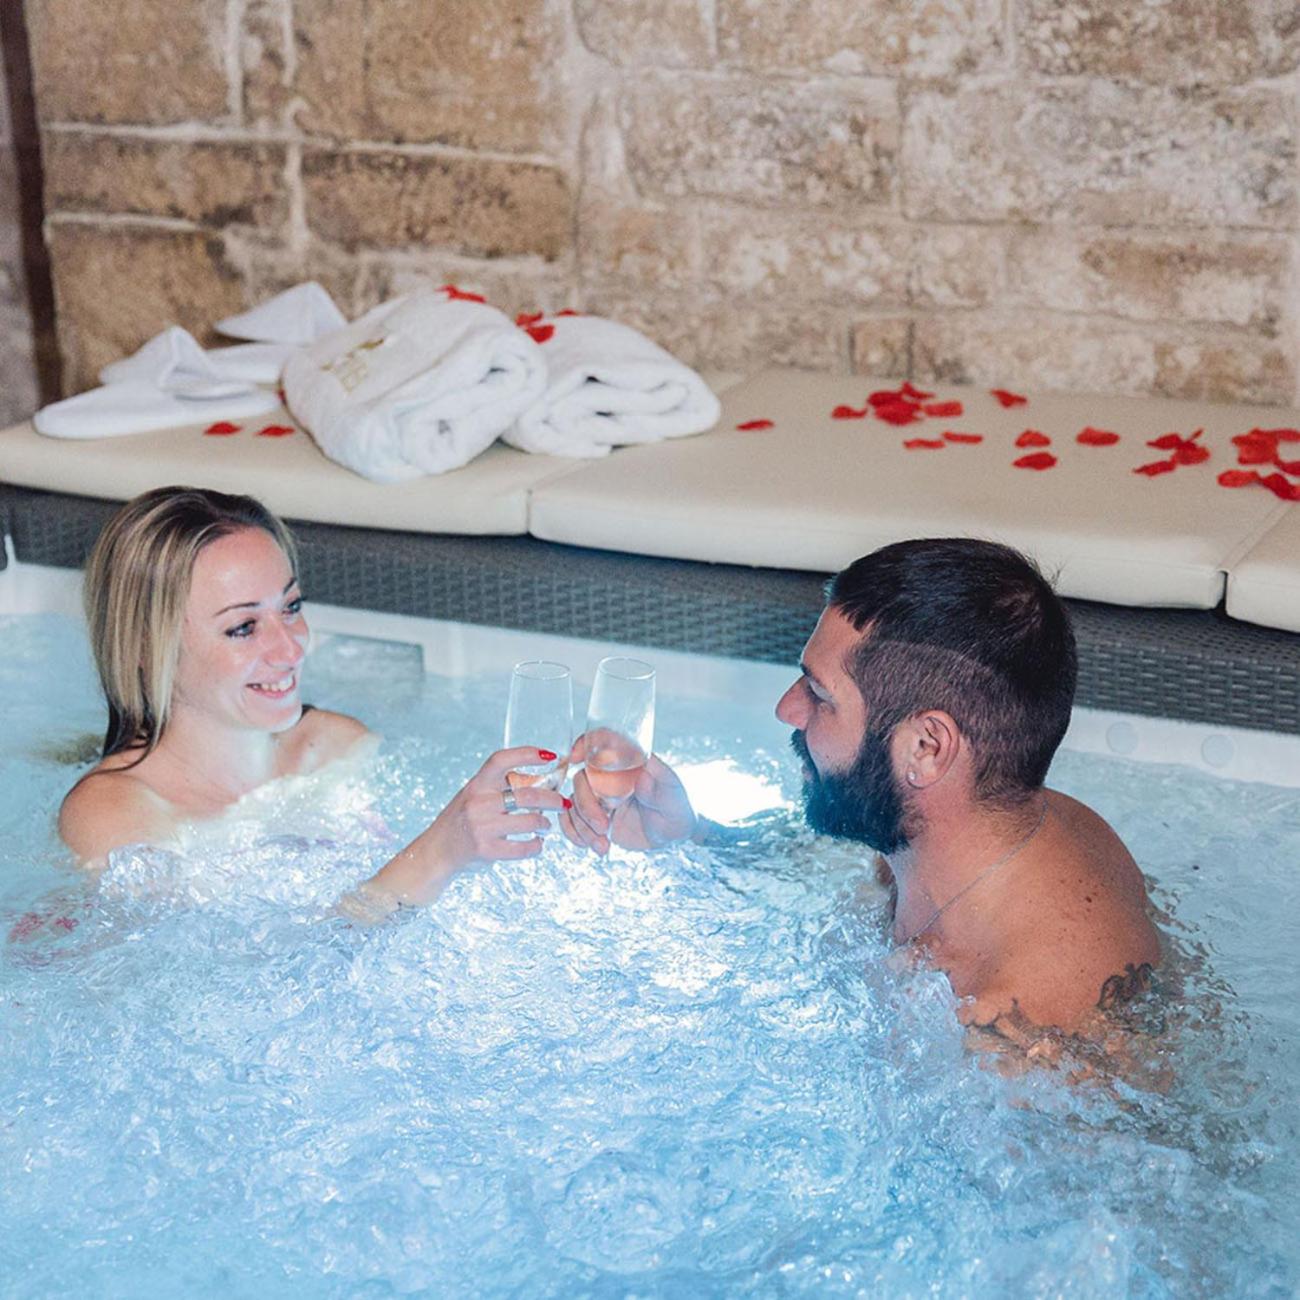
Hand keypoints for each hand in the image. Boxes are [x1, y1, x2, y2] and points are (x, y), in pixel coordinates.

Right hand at [366, 746, 567, 905]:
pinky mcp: (487, 850)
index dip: (526, 754)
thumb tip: (540, 782)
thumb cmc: (462, 820)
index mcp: (476, 784)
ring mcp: (482, 827)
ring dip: (544, 823)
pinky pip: (523, 847)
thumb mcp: (473, 796)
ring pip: (530, 821)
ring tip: (545, 825)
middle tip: (562, 803)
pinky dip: (536, 846)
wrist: (437, 851)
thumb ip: (497, 788)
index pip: (501, 760)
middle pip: (527, 795)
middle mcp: (478, 803)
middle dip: (552, 799)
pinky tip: (537, 843)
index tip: (549, 755)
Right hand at [559, 734, 696, 854]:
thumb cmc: (676, 809)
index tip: (576, 757)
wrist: (672, 834)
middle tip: (603, 826)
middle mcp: (611, 775)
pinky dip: (574, 833)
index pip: (604, 743)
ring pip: (573, 803)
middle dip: (586, 805)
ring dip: (582, 826)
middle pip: (582, 779)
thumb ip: (658, 789)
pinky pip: (571, 819)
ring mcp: (600, 795)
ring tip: (603, 845)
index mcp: (631, 762)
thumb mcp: (674, 799)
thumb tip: (642, 778)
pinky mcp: (594, 814)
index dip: (586, 744)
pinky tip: (592, 845)